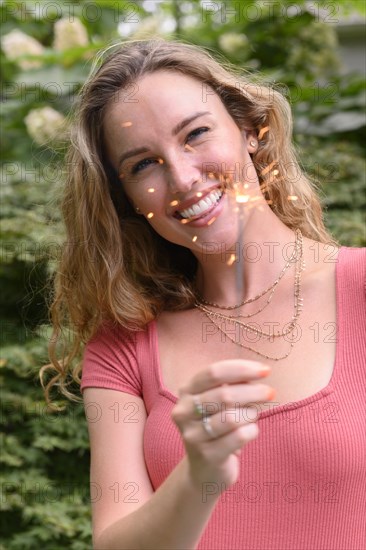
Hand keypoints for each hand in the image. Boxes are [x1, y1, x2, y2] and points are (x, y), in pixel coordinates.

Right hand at [171, 359, 273, 490]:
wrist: (204, 471)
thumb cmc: (217, 428)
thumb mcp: (218, 403)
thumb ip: (232, 385)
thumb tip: (257, 372)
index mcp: (186, 392)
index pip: (213, 373)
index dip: (241, 369)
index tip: (265, 370)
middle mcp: (183, 412)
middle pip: (224, 394)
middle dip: (253, 391)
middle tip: (270, 393)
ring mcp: (193, 435)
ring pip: (232, 417)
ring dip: (251, 414)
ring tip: (253, 415)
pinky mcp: (207, 456)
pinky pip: (239, 437)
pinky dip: (252, 431)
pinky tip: (251, 431)